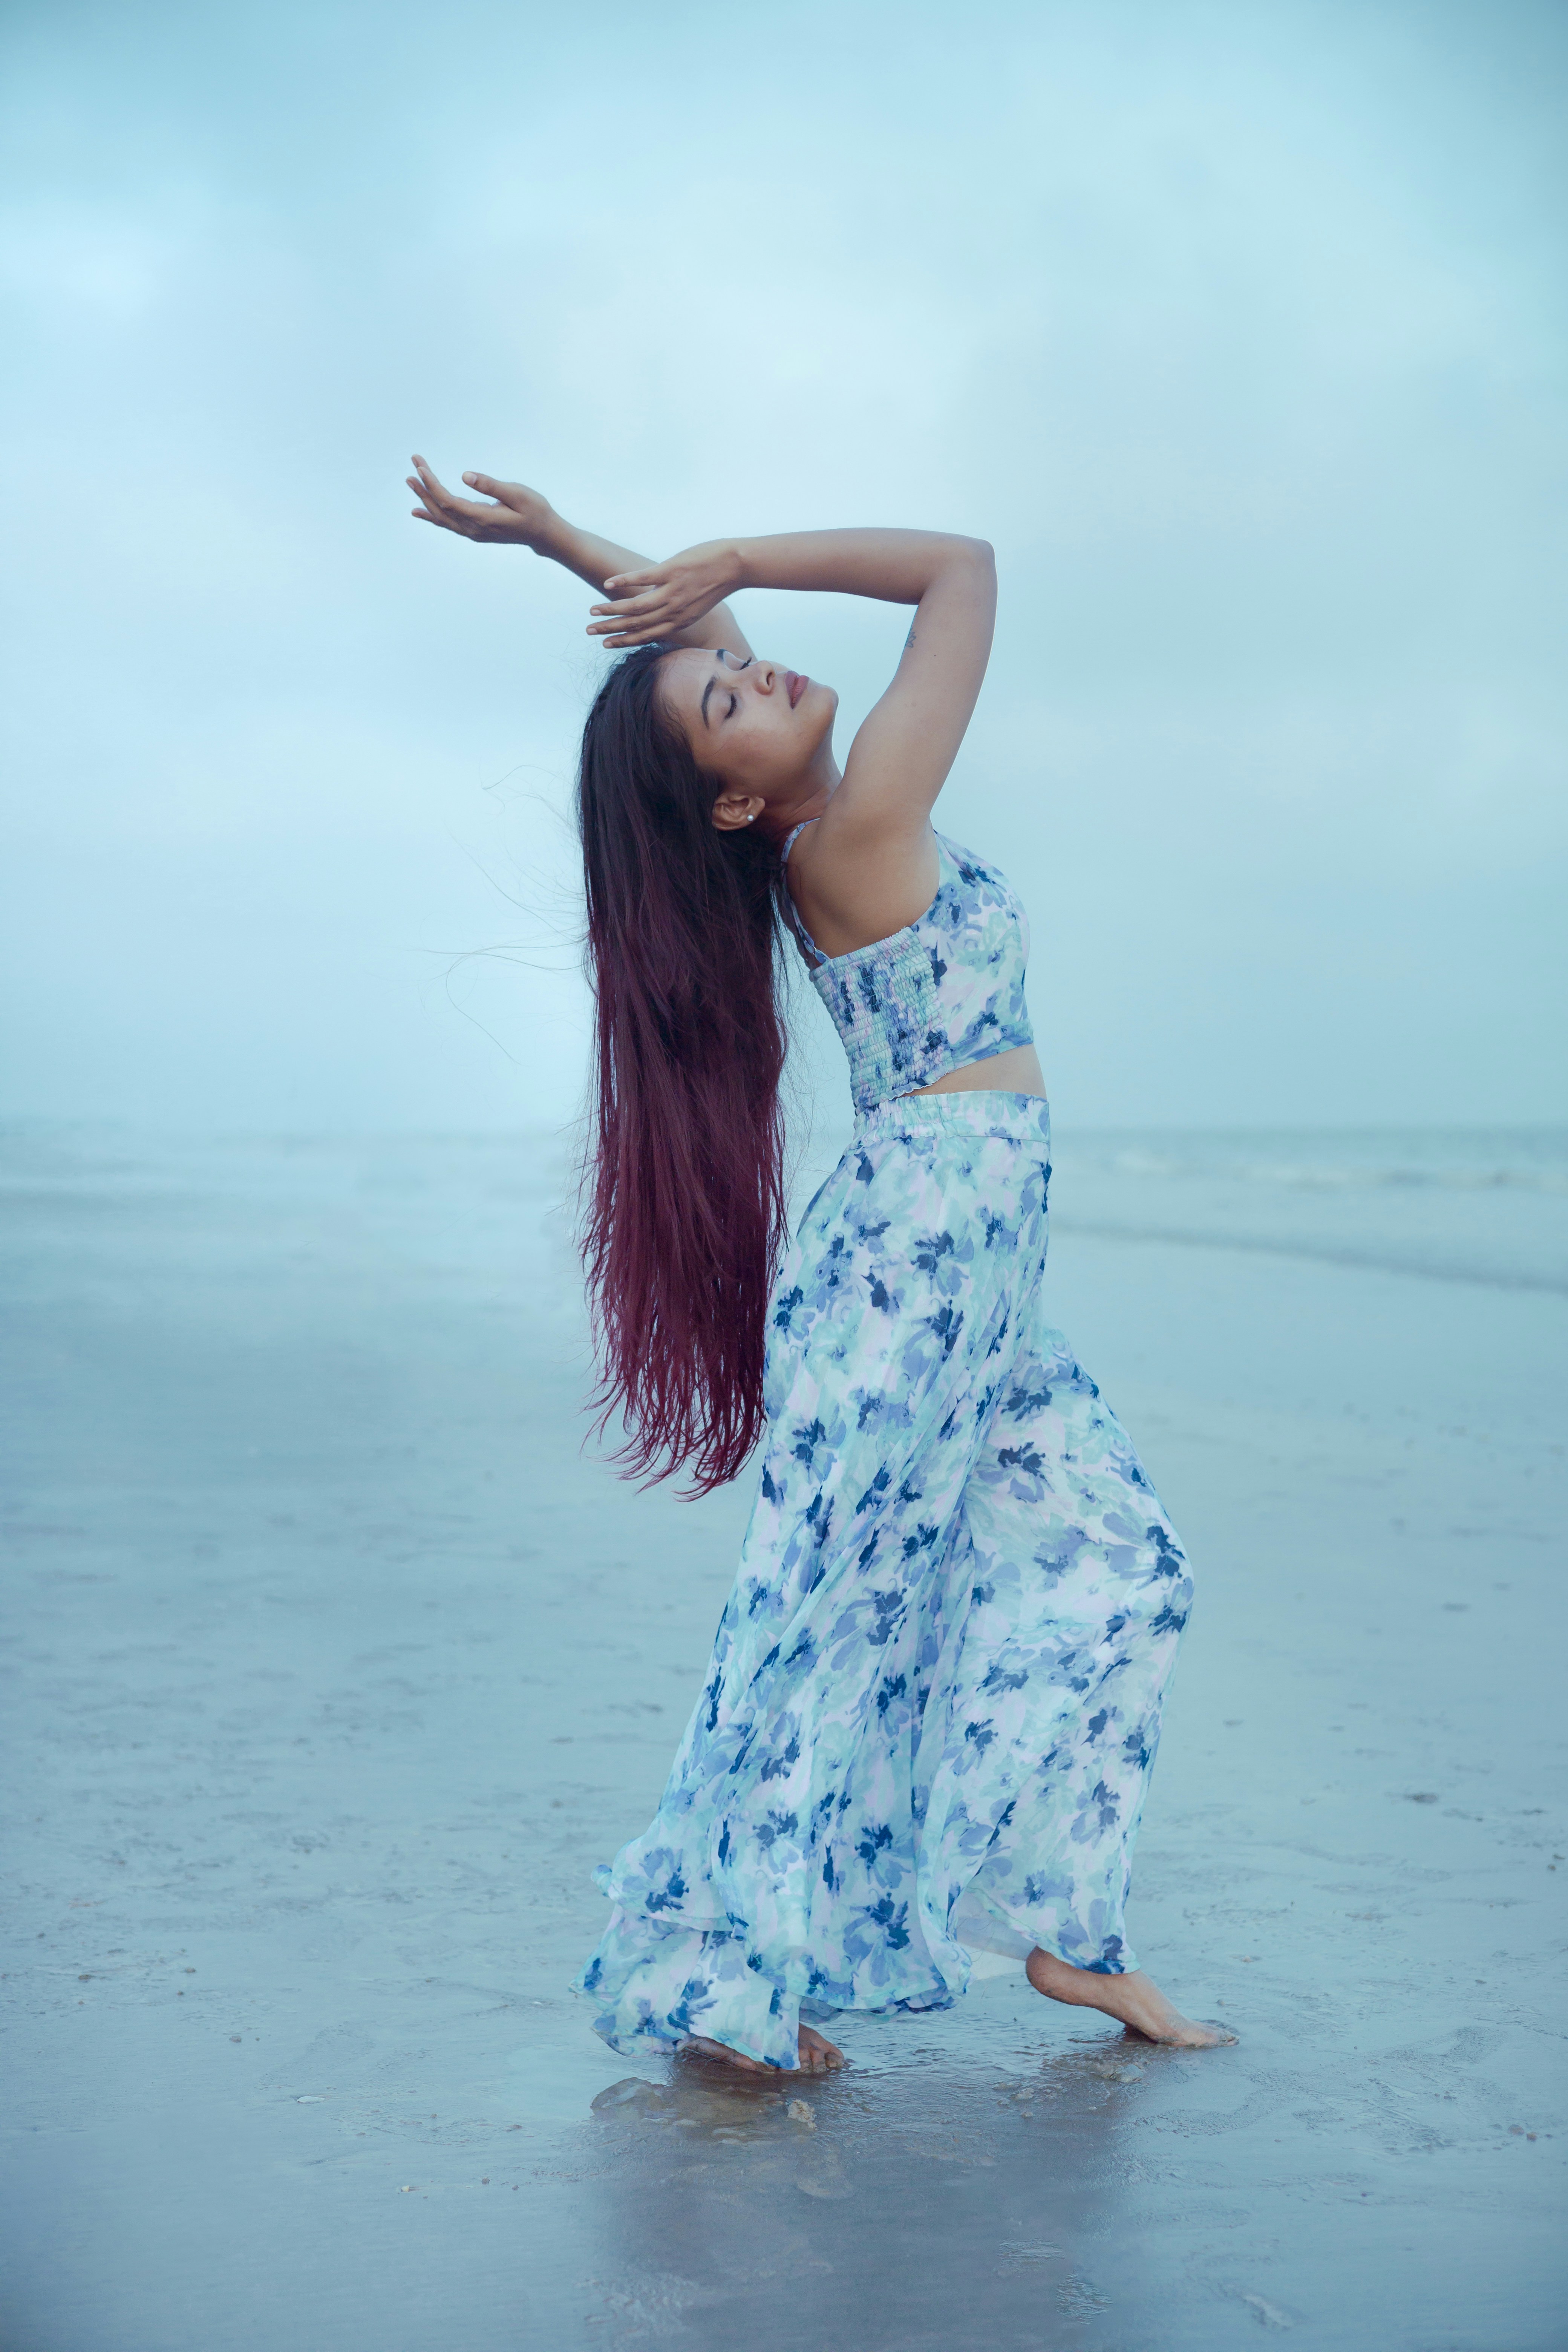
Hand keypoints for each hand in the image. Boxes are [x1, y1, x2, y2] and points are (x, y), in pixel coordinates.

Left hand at [407, 456, 556, 548]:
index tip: (421, 467)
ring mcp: (473, 533)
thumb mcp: (517, 494)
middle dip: (424, 487)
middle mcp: (473, 529)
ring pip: (442, 517)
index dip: (432, 485)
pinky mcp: (475, 531)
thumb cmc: (534, 511)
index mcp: (482, 519)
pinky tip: (419, 511)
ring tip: (411, 482)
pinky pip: (448, 524)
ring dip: (425, 499)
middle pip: (440, 509)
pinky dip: (432, 516)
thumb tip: (465, 475)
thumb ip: (491, 486)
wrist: (543, 534)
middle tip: (413, 467)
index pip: (449, 501)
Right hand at [587, 540, 740, 646]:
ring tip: (593, 610)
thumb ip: (679, 609)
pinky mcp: (672, 571)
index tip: (606, 644)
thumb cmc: (718, 582)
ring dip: (612, 609)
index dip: (624, 641)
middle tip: (589, 631)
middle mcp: (674, 610)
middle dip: (611, 630)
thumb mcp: (698, 604)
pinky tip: (608, 584)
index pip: (647, 635)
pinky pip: (644, 579)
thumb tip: (664, 607)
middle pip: (636, 625)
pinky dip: (625, 581)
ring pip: (637, 606)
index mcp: (679, 621)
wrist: (736, 565)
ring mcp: (672, 592)